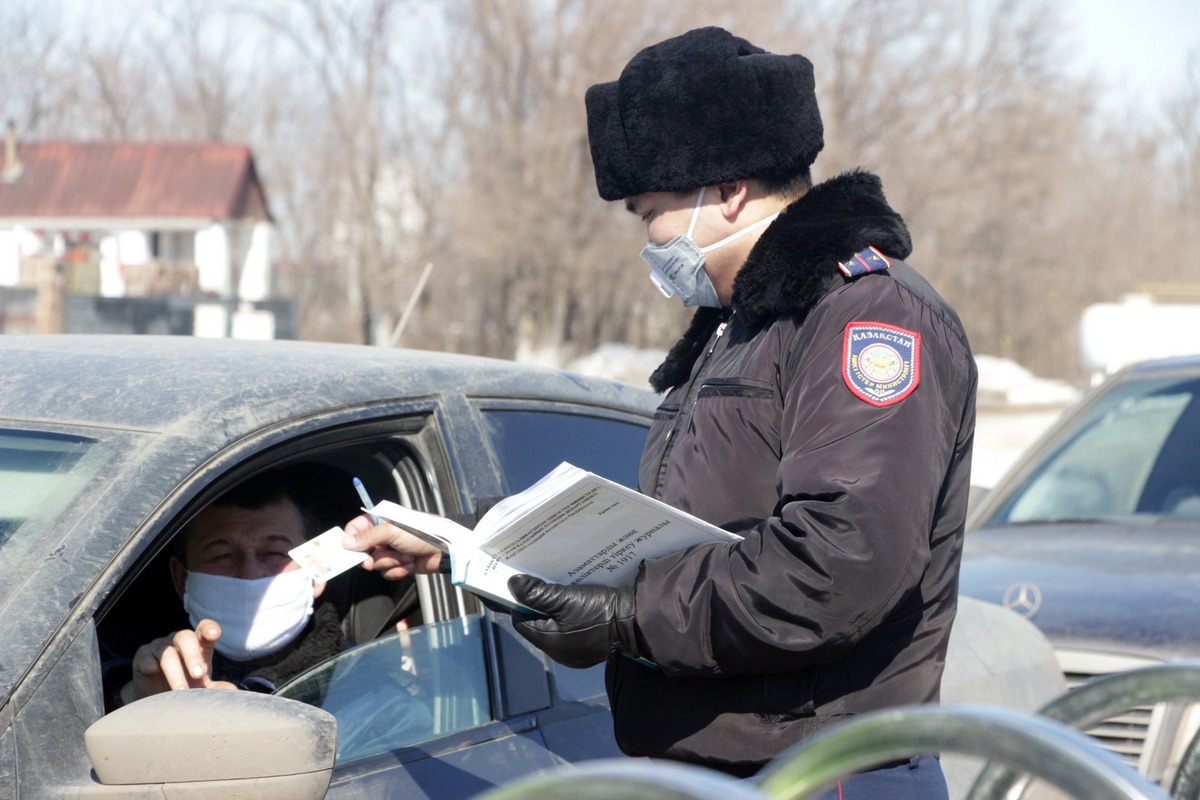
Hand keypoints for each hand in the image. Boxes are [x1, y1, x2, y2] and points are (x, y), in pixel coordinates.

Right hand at [124, 619, 236, 703]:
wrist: (157, 694)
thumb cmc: (187, 683)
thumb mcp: (203, 686)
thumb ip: (217, 687)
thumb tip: (233, 692)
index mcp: (198, 644)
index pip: (204, 628)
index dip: (209, 628)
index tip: (215, 634)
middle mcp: (179, 641)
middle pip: (185, 638)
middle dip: (193, 656)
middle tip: (199, 675)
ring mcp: (160, 647)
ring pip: (167, 652)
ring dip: (175, 671)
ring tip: (181, 691)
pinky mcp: (143, 656)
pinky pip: (145, 656)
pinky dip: (149, 663)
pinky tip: (152, 670)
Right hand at [342, 514, 441, 579]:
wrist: (444, 550)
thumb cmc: (421, 533)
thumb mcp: (392, 531)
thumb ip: (368, 537)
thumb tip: (345, 542)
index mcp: (380, 521)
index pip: (355, 529)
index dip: (352, 541)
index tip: (354, 551)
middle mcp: (383, 535)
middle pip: (363, 551)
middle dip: (375, 557)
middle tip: (377, 558)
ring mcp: (390, 550)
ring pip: (376, 564)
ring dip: (392, 562)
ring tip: (406, 556)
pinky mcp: (398, 564)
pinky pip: (388, 573)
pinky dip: (399, 570)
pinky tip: (410, 563)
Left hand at [507, 575, 639, 668]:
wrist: (635, 622)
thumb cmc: (599, 611)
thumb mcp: (566, 598)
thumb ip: (536, 593)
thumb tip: (512, 584)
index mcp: (549, 642)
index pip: (520, 621)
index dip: (519, 602)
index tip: (525, 585)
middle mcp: (559, 653)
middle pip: (537, 626)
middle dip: (537, 606)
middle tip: (542, 585)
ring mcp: (575, 654)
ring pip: (554, 629)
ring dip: (553, 612)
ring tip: (559, 593)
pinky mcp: (588, 650)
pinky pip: (569, 633)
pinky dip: (568, 620)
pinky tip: (575, 606)